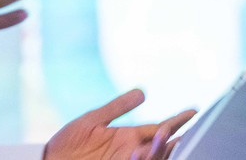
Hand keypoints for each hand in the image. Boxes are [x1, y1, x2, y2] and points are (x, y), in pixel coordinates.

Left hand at [44, 89, 195, 159]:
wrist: (50, 159)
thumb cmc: (70, 141)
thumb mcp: (94, 119)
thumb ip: (118, 107)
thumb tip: (143, 92)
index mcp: (128, 137)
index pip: (159, 128)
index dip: (177, 121)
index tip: (194, 111)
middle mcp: (131, 152)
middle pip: (162, 147)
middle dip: (174, 138)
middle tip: (185, 129)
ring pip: (152, 158)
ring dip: (159, 150)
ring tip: (163, 135)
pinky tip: (138, 152)